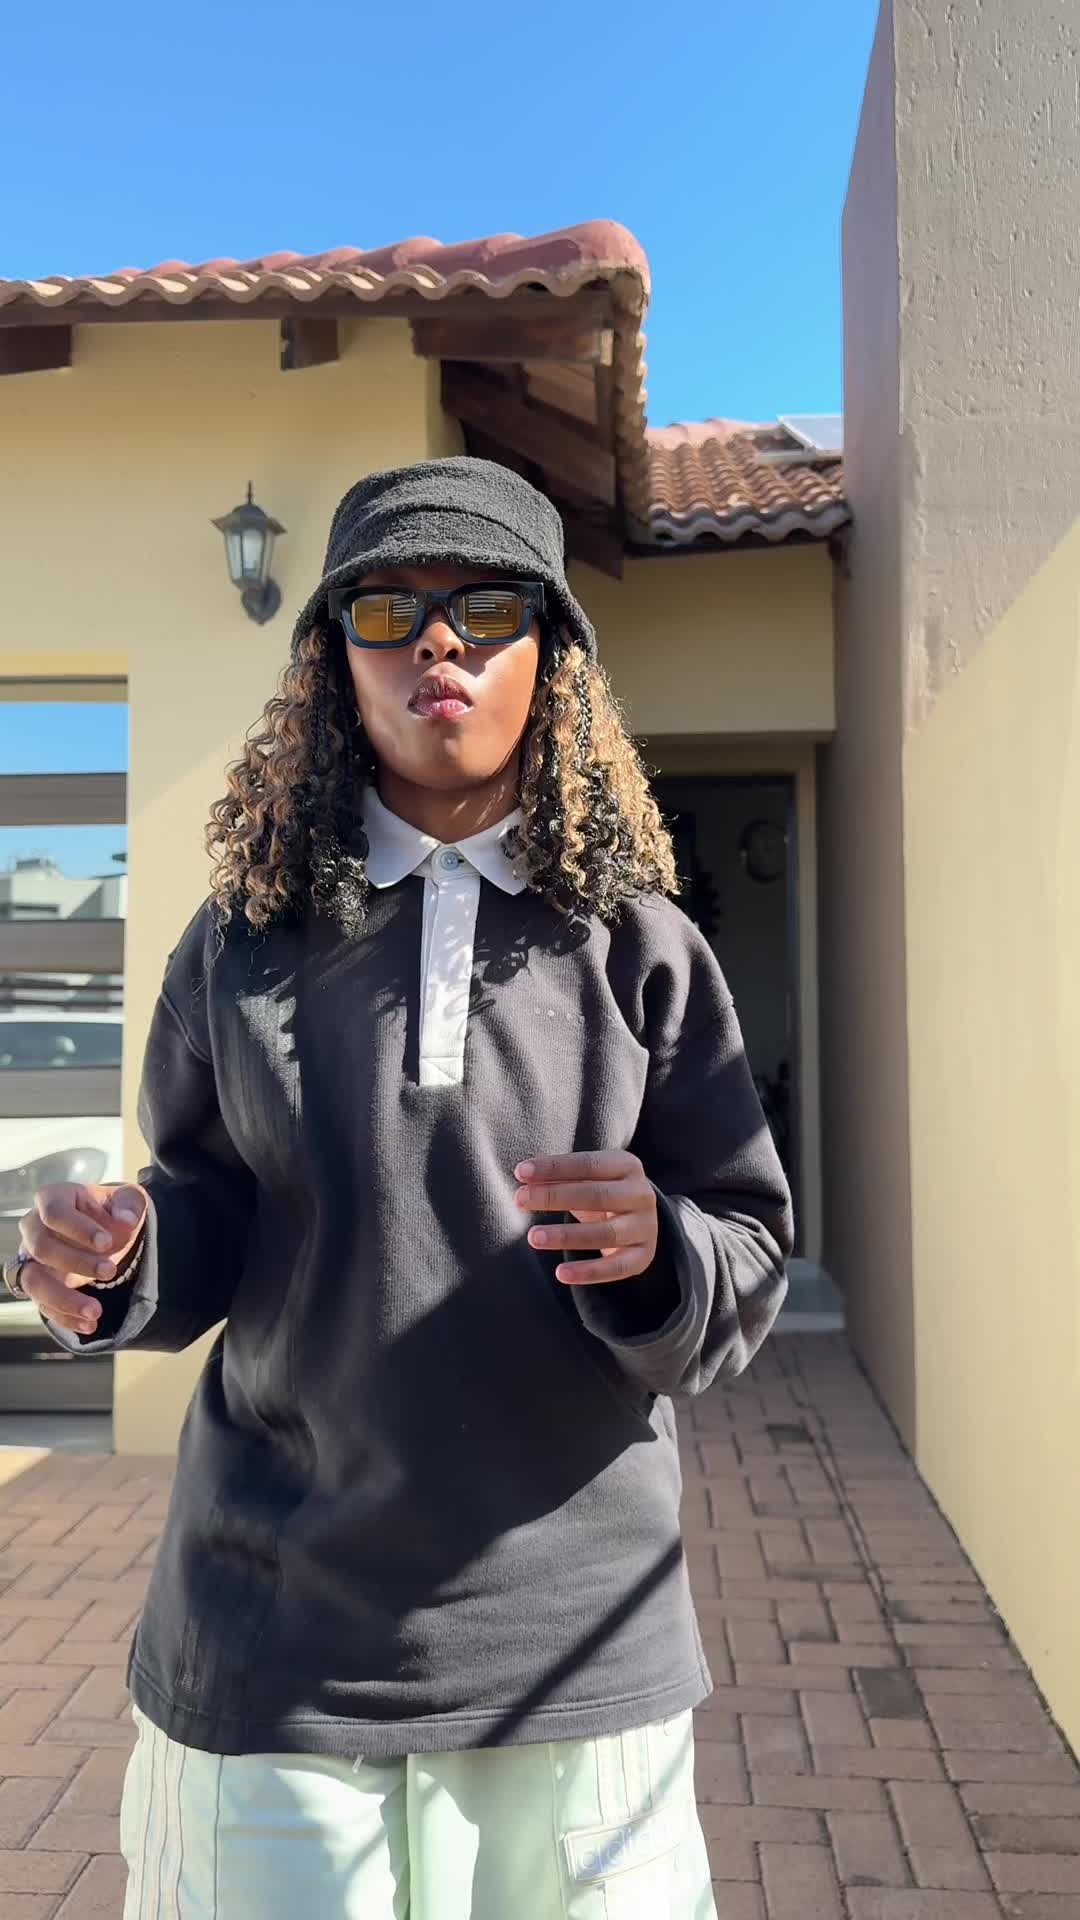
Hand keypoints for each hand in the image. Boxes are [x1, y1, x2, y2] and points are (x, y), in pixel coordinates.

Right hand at [14, 1183, 147, 1336]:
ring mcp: (31, 1258)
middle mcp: (34, 1226)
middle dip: (76, 1262)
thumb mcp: (128, 1199)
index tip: (107, 1242)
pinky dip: (64, 1317)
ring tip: (95, 1312)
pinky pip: (41, 1304)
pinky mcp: (37, 1284)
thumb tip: (125, 1222)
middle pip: (41, 1247)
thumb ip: (130, 1205)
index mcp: (53, 1198)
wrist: (105, 1233)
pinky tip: (90, 1324)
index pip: (53, 1212)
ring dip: (63, 1299)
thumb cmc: (111, 1211)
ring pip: (33, 1281)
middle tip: (110, 1271)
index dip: (78, 1229)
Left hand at [514, 1150, 657, 1284]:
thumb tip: (524, 1179)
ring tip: (533, 1237)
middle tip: (519, 1199)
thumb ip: (559, 1177)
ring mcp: (645, 1227)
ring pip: (605, 1233)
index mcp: (627, 1166)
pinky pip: (616, 1268)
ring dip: (566, 1236)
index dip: (554, 1167)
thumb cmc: (601, 1193)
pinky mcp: (643, 1256)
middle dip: (554, 1197)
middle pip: (596, 1195)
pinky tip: (561, 1273)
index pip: (588, 1164)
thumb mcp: (586, 1179)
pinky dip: (588, 1272)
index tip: (521, 1172)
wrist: (639, 1219)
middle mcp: (641, 1195)